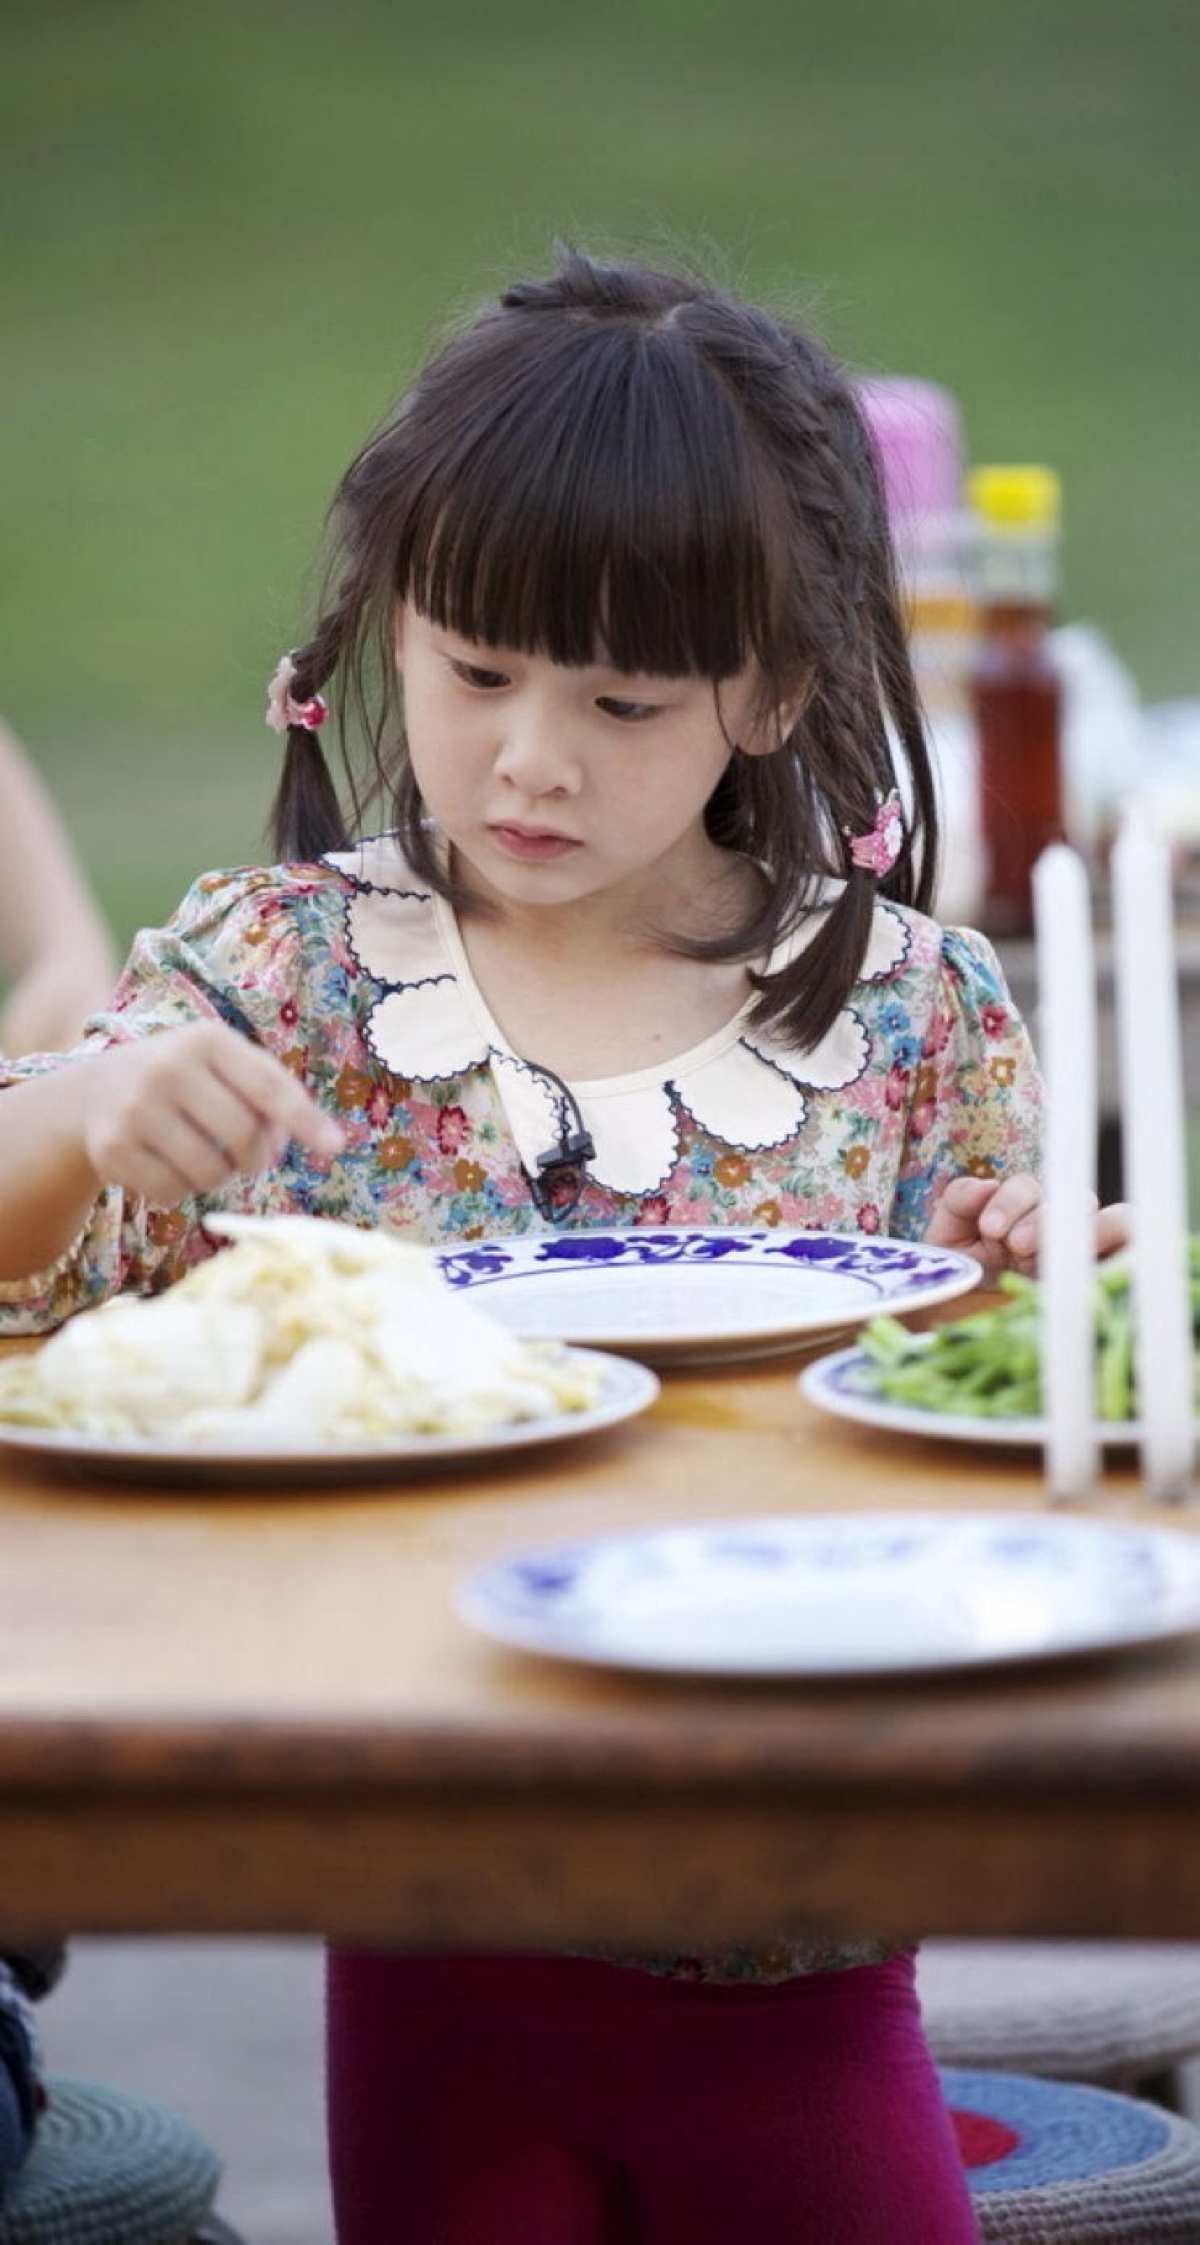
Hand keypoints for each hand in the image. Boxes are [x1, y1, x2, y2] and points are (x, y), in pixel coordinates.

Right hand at [78, 1020, 343, 1203]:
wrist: (96, 1091)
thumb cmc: (183, 1078)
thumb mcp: (222, 1064)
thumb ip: (271, 1090)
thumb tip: (319, 1139)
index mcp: (206, 1040)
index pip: (267, 1085)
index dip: (304, 1119)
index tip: (335, 1147)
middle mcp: (167, 1069)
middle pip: (244, 1136)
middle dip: (257, 1157)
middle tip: (249, 1157)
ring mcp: (135, 1110)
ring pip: (210, 1172)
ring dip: (220, 1177)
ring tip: (205, 1156)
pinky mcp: (112, 1150)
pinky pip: (172, 1193)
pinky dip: (182, 1190)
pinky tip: (170, 1166)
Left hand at [924, 1172, 1130, 1282]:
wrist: (965, 1323)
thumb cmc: (963, 1274)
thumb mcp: (948, 1238)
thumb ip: (959, 1202)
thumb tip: (985, 1185)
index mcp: (1023, 1208)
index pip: (1029, 1187)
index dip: (1012, 1201)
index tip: (990, 1229)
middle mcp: (1062, 1222)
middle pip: (1076, 1199)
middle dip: (1046, 1218)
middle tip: (1018, 1245)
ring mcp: (1091, 1250)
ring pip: (1119, 1219)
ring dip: (1093, 1231)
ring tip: (1058, 1258)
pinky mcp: (1109, 1278)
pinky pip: (1136, 1257)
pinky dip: (1129, 1258)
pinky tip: (1100, 1275)